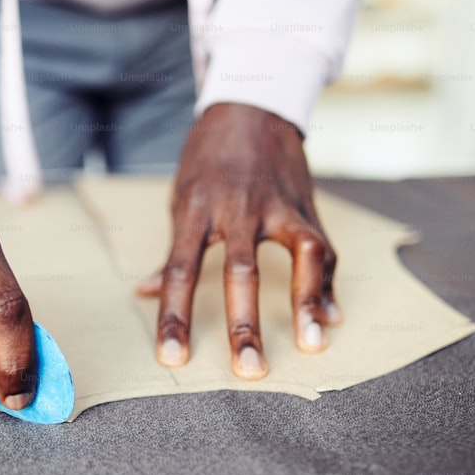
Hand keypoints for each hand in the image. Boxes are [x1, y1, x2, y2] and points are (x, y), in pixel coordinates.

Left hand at [138, 103, 339, 377]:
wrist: (251, 104)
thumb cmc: (209, 158)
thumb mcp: (181, 197)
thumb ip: (171, 249)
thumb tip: (144, 292)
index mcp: (196, 209)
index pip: (180, 270)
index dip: (174, 316)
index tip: (172, 357)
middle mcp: (238, 207)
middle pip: (240, 271)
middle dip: (243, 324)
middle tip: (248, 370)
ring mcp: (278, 205)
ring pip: (297, 255)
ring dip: (305, 303)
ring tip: (311, 345)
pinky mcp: (306, 205)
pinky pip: (322, 248)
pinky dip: (327, 285)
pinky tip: (330, 319)